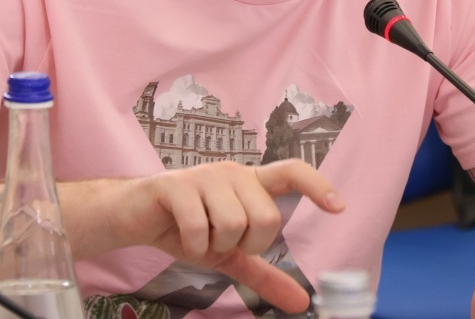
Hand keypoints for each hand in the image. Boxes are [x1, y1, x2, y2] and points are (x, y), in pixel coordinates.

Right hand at [112, 159, 343, 313]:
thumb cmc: (187, 229)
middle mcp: (232, 173)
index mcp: (249, 183)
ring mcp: (204, 176)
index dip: (317, 187)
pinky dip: (193, 246)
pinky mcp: (176, 185)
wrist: (134, 218)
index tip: (340, 207)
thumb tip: (303, 302)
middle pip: (266, 216)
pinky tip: (182, 237)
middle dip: (245, 244)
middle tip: (221, 241)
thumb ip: (265, 275)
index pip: (292, 172)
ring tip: (200, 238)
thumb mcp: (230, 256)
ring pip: (233, 223)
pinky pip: (200, 228)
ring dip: (215, 246)